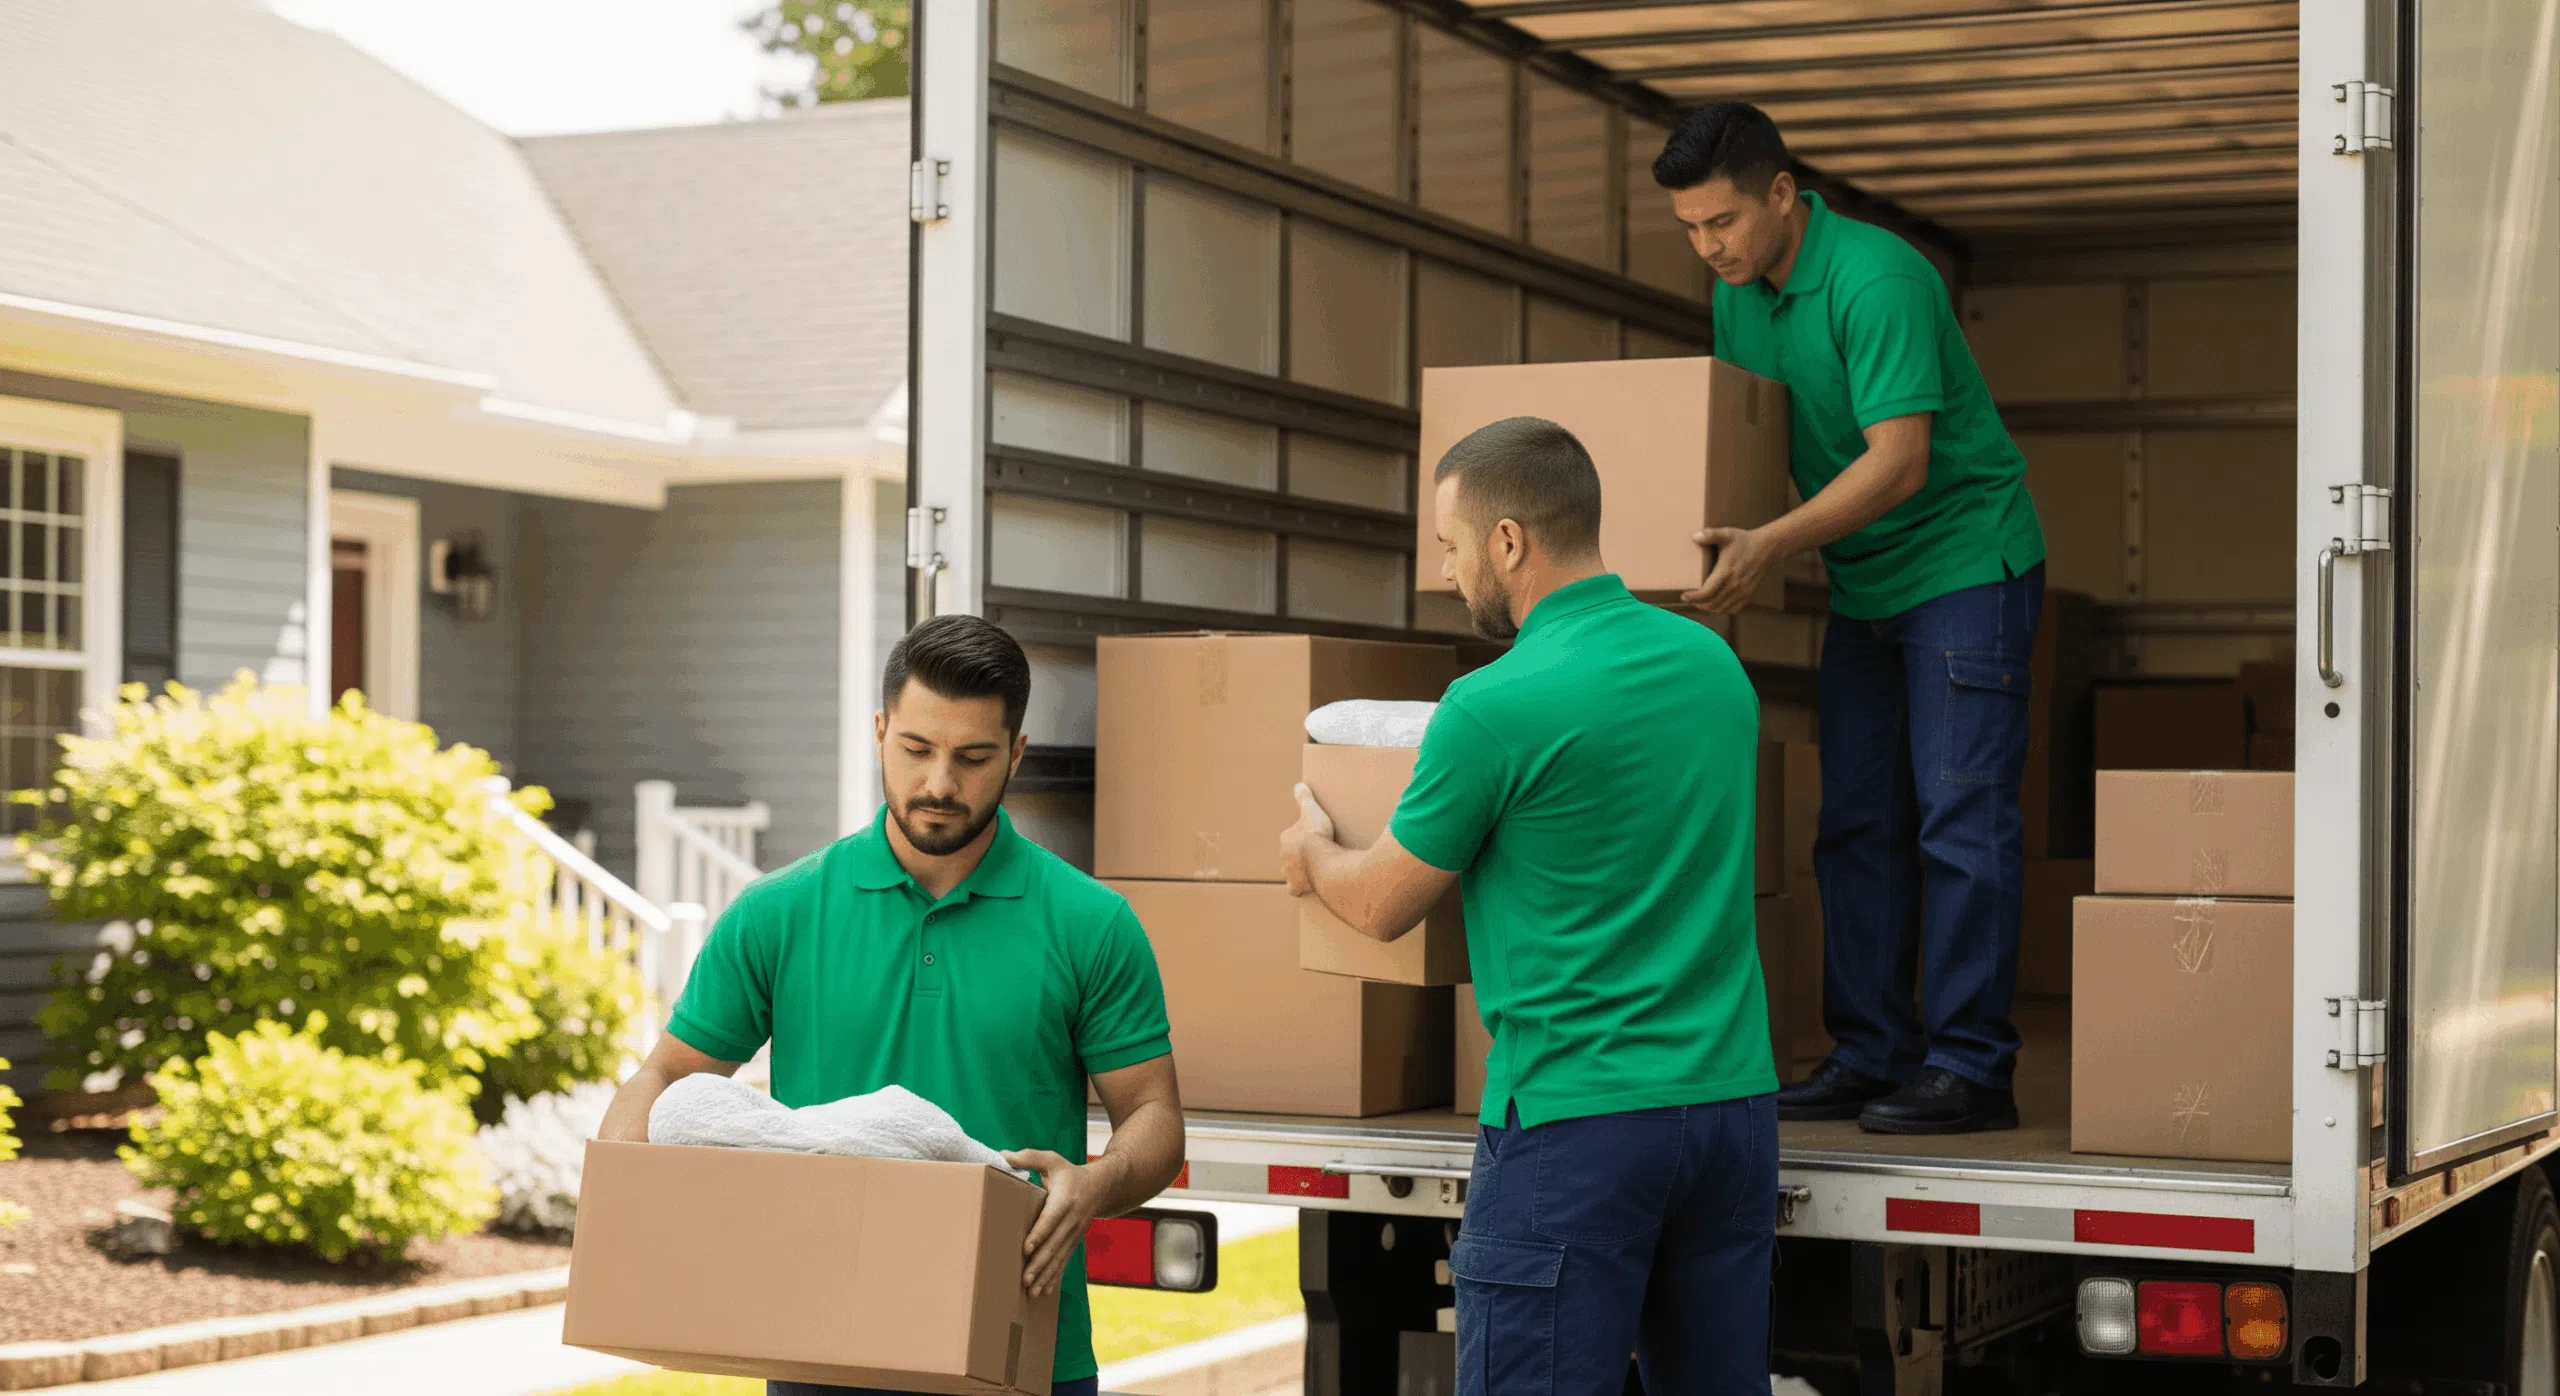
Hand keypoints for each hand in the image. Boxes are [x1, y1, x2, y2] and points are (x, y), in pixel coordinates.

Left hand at [1001, 1149, 1110, 1298]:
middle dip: (1040, 1263)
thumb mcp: (1051, 1160)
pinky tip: (1045, 1291)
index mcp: (1065, 1199)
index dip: (1039, 1234)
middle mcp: (1072, 1219)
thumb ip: (1028, 1157)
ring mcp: (1075, 1233)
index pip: (1050, 1219)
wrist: (1102, 1186)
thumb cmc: (1069, 1172)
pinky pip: (1064, 1261)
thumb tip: (1003, 1156)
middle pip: (1054, 1244)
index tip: (1026, 1248)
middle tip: (1024, 1279)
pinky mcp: (1074, 1241)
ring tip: (1031, 1291)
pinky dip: (1055, 1276)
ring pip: (1059, 1257)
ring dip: (1046, 1275)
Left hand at [1278, 783, 1335, 895]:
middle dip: (1295, 856)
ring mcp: (1289, 873)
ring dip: (1295, 872)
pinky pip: (1294, 889)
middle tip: (1310, 855)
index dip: (1298, 837)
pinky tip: (1306, 887)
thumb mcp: (1311, 810)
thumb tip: (1299, 785)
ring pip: (1288, 872)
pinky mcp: (1296, 886)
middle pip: (1287, 856)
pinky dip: (1299, 888)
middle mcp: (1283, 857)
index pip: (1288, 837)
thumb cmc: (1316, 834)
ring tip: (1308, 871)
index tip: (1308, 837)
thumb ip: (1304, 798)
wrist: (1321, 858)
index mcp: (1286, 838)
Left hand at [1683, 525, 1782, 614]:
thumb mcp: (1726, 534)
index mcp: (1725, 572)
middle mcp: (1733, 586)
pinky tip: (1716, 604)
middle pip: (1711, 604)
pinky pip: (1733, 609)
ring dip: (1708, 608)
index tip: (1684, 596)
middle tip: (1689, 598)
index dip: (1693, 597)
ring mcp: (1742, 592)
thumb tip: (1694, 536)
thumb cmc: (1744, 541)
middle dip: (1697, 603)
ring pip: (1721, 609)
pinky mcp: (1748, 594)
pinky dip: (1722, 610)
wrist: (1767, 548)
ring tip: (1700, 602)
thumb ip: (1710, 535)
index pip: (1705, 593)